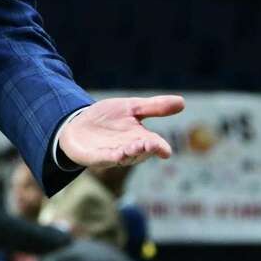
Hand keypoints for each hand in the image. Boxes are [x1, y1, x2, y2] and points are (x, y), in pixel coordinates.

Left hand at [57, 95, 184, 167]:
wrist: (78, 123)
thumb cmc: (107, 118)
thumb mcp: (131, 107)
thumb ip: (154, 107)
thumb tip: (182, 102)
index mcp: (139, 137)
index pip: (153, 144)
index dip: (159, 147)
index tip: (165, 150)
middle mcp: (128, 149)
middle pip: (140, 152)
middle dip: (145, 149)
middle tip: (151, 144)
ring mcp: (111, 154)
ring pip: (124, 157)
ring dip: (130, 153)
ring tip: (135, 146)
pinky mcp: (95, 157)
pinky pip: (104, 158)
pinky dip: (110, 157)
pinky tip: (116, 154)